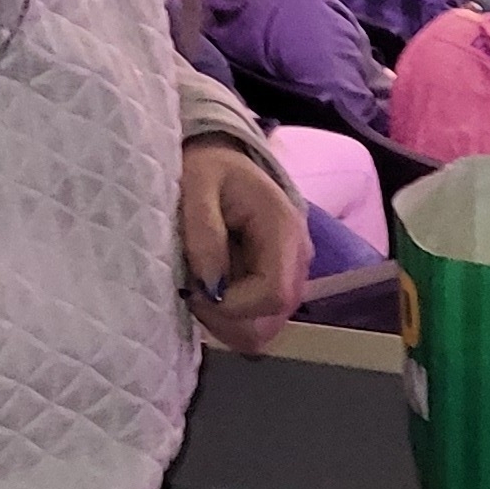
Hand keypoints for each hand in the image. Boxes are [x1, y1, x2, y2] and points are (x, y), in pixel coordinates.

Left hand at [181, 140, 310, 351]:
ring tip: (198, 287)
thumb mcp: (196, 184)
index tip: (194, 290)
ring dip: (225, 321)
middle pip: (272, 321)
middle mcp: (298, 259)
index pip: (274, 294)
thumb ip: (203, 232)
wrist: (221, 159)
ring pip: (264, 329)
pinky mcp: (275, 285)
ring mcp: (289, 276)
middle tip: (191, 290)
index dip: (233, 306)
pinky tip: (209, 290)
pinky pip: (256, 321)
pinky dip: (228, 317)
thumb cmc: (208, 167)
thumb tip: (211, 286)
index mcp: (284, 229)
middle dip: (225, 318)